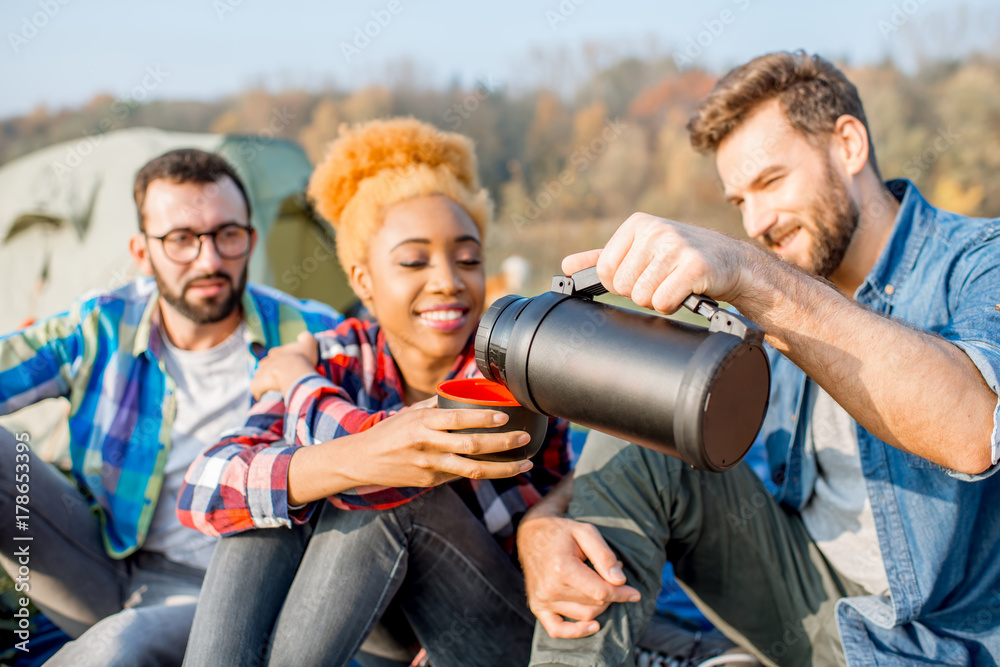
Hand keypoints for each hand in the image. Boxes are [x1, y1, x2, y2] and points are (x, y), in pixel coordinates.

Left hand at [251, 331, 320, 399]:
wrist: (295, 372)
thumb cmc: (303, 358)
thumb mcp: (309, 343)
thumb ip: (306, 337)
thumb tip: (303, 336)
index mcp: (276, 352)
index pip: (274, 354)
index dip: (280, 359)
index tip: (287, 364)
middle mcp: (267, 361)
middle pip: (266, 364)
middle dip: (270, 369)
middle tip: (280, 376)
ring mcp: (262, 372)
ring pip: (261, 375)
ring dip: (265, 379)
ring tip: (273, 386)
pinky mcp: (258, 383)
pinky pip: (256, 387)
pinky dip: (259, 390)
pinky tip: (266, 394)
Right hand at [343, 403, 534, 488]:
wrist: (362, 461)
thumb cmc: (391, 431)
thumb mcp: (411, 412)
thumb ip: (438, 404)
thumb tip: (466, 389)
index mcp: (422, 422)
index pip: (457, 418)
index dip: (483, 418)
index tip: (505, 416)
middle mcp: (427, 445)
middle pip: (471, 446)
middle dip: (502, 443)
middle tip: (524, 438)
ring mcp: (429, 466)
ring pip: (472, 470)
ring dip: (503, 468)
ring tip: (524, 464)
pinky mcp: (430, 483)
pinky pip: (460, 475)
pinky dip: (483, 472)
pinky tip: (502, 469)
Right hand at [517, 515, 639, 638]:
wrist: (531, 535)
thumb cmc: (562, 532)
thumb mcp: (586, 532)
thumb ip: (604, 555)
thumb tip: (620, 580)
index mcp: (562, 568)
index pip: (600, 591)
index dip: (622, 593)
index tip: (635, 593)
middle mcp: (550, 588)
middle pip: (595, 604)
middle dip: (610, 593)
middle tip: (611, 575)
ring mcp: (542, 599)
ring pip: (584, 615)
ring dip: (599, 604)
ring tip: (599, 583)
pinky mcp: (537, 607)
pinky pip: (558, 630)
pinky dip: (577, 632)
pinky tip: (593, 626)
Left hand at [562, 213, 754, 314]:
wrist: (729, 261)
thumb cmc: (679, 256)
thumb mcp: (639, 250)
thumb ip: (601, 259)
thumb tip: (566, 266)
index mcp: (637, 224)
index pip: (605, 271)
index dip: (621, 283)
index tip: (641, 274)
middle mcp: (655, 230)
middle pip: (623, 286)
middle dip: (641, 292)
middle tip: (662, 280)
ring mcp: (676, 246)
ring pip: (642, 297)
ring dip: (658, 299)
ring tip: (674, 283)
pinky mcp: (695, 266)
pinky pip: (663, 302)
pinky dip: (672, 304)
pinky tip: (685, 290)